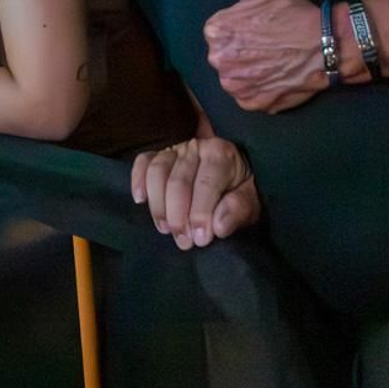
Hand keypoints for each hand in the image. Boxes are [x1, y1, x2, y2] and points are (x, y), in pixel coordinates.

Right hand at [131, 136, 260, 248]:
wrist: (232, 179)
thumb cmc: (240, 193)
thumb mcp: (251, 204)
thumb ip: (238, 211)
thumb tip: (218, 226)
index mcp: (221, 154)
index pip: (206, 184)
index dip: (201, 213)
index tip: (200, 239)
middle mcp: (196, 146)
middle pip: (178, 180)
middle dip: (178, 215)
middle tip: (183, 241)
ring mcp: (175, 149)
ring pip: (157, 172)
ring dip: (158, 205)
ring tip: (166, 229)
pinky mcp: (159, 155)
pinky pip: (143, 162)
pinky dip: (138, 179)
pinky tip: (140, 199)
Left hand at [194, 0, 337, 112]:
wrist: (326, 44)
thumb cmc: (292, 13)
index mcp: (215, 31)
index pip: (218, 31)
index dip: (239, 28)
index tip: (259, 26)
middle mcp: (219, 60)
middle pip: (224, 54)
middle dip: (241, 49)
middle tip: (268, 43)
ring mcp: (235, 85)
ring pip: (234, 76)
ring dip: (248, 70)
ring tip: (273, 59)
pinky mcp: (251, 103)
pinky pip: (247, 95)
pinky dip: (258, 88)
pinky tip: (275, 76)